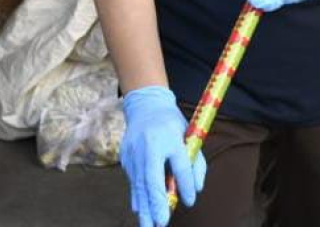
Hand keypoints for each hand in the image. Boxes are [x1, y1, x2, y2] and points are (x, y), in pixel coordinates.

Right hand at [120, 87, 205, 226]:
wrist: (145, 106)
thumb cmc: (171, 124)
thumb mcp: (188, 136)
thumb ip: (194, 163)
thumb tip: (194, 190)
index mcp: (167, 136)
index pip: (178, 164)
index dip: (184, 184)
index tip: (188, 201)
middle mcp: (148, 145)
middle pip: (151, 179)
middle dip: (155, 204)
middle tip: (160, 223)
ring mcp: (133, 152)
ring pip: (139, 184)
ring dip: (144, 206)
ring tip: (148, 225)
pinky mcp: (125, 157)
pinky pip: (133, 180)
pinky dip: (137, 196)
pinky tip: (140, 210)